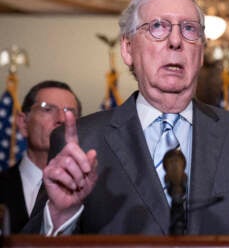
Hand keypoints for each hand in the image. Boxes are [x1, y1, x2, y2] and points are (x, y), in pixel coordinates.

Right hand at [43, 110, 96, 228]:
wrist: (72, 202)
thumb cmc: (82, 187)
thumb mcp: (92, 176)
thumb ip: (93, 164)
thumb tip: (92, 151)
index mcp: (73, 153)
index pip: (71, 136)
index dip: (70, 124)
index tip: (68, 112)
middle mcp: (63, 155)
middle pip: (72, 148)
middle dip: (83, 161)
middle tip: (87, 173)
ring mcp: (54, 163)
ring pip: (68, 162)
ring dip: (78, 175)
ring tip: (78, 183)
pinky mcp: (48, 173)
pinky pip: (61, 173)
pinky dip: (70, 181)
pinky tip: (71, 186)